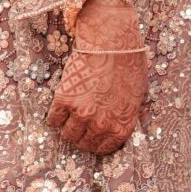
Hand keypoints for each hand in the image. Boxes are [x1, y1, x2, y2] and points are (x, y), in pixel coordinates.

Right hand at [47, 0, 146, 155]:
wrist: (112, 42)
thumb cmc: (129, 64)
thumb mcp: (137, 96)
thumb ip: (124, 115)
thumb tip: (114, 123)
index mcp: (121, 126)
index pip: (103, 148)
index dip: (96, 143)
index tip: (91, 137)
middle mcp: (101, 124)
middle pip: (83, 143)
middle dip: (81, 136)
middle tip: (78, 126)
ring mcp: (82, 113)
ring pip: (67, 134)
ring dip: (66, 129)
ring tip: (68, 118)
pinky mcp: (65, 100)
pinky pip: (53, 119)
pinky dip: (54, 117)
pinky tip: (59, 109)